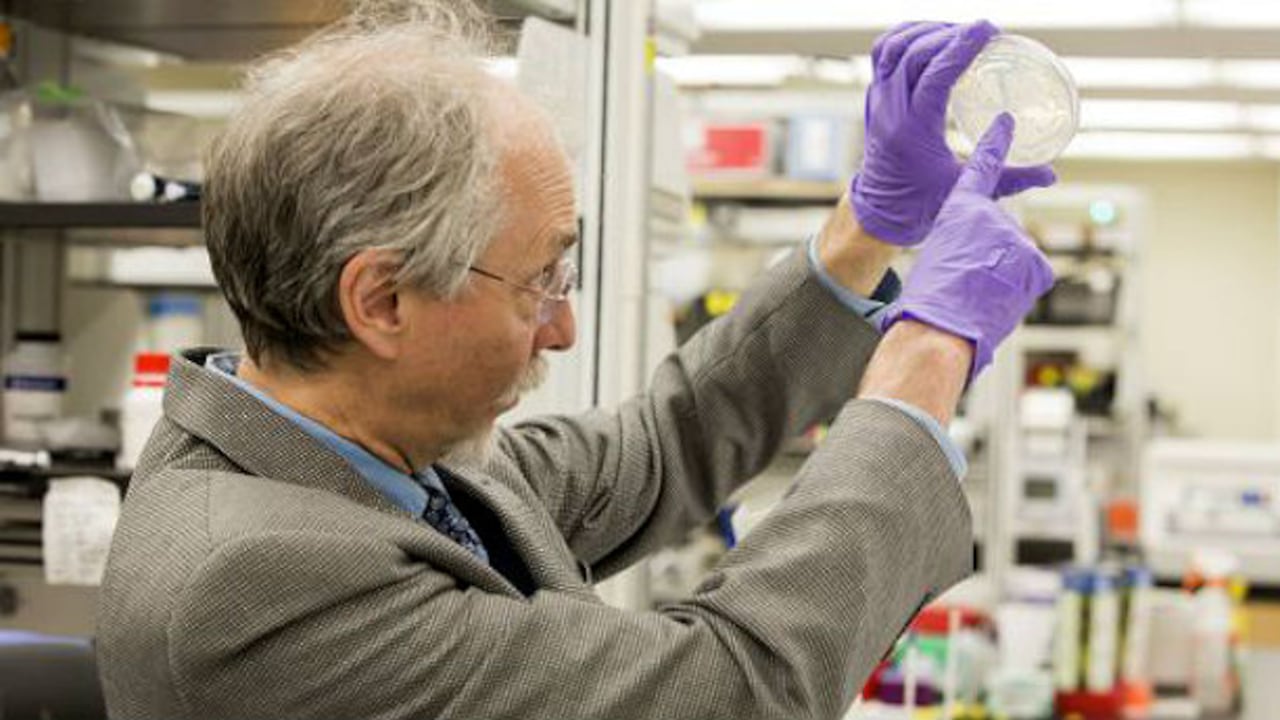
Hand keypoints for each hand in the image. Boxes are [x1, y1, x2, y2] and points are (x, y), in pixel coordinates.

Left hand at [851, 21, 1055, 245]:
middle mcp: (890, 110)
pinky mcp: (875, 97)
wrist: (878, 212)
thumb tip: (1050, 174)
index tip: (989, 30)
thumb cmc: (919, 204)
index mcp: (913, 131)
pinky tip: (931, 33)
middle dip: (950, 35)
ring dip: (928, 31)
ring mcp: (878, 101)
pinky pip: (883, 52)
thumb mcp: (964, 192)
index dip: (961, 47)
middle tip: (984, 31)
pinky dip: (906, 34)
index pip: (934, 76)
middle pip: (914, 54)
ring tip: (960, 31)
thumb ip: (1008, 181)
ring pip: (894, 47)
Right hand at [879, 113, 1055, 381]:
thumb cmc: (928, 301)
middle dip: (992, 259)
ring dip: (1004, 278)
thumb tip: (982, 259)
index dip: (994, 144)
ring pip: (1017, 259)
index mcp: (958, 212)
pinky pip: (1033, 277)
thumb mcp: (937, 257)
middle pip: (1001, 236)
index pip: (981, 170)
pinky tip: (999, 301)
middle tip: (968, 282)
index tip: (1005, 122)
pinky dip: (1020, 291)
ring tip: (980, 296)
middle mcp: (991, 218)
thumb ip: (963, 245)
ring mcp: (1017, 239)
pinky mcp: (1036, 262)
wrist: (938, 330)